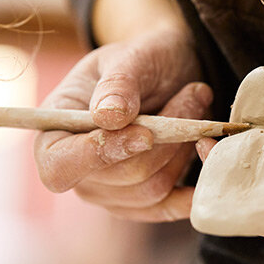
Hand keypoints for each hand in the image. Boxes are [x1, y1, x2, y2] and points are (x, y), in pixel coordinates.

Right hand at [34, 25, 209, 220]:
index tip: (145, 132)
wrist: (169, 71)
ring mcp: (110, 191)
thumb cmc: (142, 59)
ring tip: (197, 104)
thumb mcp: (130, 56)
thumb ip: (118, 84)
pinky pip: (168, 207)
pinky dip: (194, 186)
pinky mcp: (143, 202)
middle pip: (122, 177)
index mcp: (55, 131)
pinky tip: (208, 155)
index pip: (58, 166)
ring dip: (184, 147)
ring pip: (152, 189)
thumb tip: (107, 117)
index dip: (98, 155)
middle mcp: (77, 170)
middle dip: (166, 137)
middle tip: (194, 93)